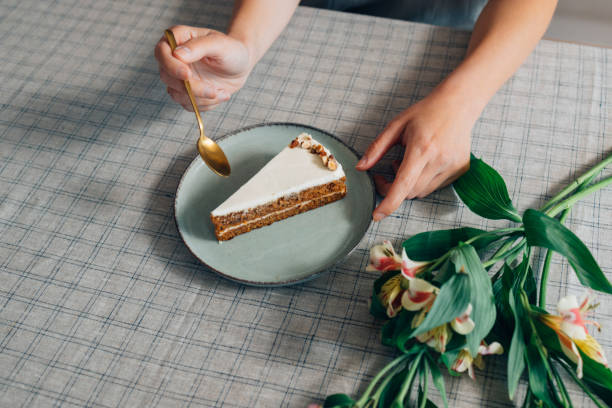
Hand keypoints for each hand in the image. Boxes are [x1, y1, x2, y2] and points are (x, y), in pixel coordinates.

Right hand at [154, 25, 252, 110]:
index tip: (187, 75)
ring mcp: (178, 77)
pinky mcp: (185, 92)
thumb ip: (199, 46)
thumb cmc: (232, 50)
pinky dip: (205, 104)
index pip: (161, 52)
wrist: (241, 66)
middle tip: (213, 90)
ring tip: (222, 92)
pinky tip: (221, 95)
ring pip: (176, 94)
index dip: (171, 66)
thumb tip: (178, 54)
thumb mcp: (220, 44)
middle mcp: (174, 58)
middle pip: (167, 77)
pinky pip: (187, 104)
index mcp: (178, 39)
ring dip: (200, 98)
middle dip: (190, 88)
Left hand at [356, 90, 475, 220]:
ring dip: (409, 184)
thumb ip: (376, 148)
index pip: (403, 185)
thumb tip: (360, 168)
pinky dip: (424, 180)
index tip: (377, 215)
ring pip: (422, 192)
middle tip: (388, 168)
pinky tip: (424, 162)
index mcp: (421, 148)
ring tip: (408, 161)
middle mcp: (439, 160)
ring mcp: (453, 166)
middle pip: (410, 192)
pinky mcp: (461, 170)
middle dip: (394, 188)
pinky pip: (435, 186)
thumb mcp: (396, 125)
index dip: (389, 203)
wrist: (459, 104)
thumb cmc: (425, 112)